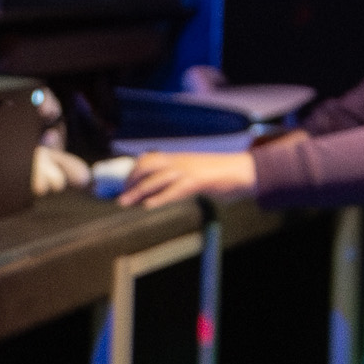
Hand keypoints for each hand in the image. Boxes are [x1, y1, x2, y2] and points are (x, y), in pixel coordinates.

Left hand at [116, 150, 257, 208]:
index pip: (149, 159)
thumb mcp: (194, 170)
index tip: (124, 184)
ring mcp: (189, 170)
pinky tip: (149, 205)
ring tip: (125, 202)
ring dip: (138, 191)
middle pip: (148, 166)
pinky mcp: (198, 181)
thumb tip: (160, 189)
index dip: (134, 171)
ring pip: (157, 178)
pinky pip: (175, 189)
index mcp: (178, 158)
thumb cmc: (219, 174)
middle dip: (131, 180)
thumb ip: (178, 177)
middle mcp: (180, 161)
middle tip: (121, 196)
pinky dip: (160, 197)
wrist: (242, 170)